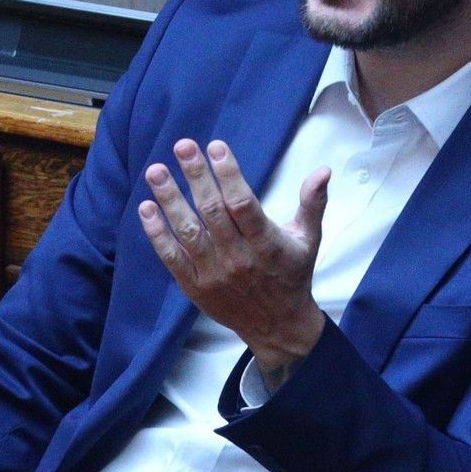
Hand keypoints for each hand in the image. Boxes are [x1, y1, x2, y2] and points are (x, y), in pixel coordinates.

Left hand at [138, 138, 329, 388]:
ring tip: (156, 171)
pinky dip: (157, 233)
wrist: (277, 326)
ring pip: (188, 231)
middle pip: (213, 212)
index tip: (216, 147)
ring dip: (170, 199)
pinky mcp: (195, 286)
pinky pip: (172, 257)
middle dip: (196, 176)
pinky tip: (147, 208)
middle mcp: (238, 258)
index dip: (229, 174)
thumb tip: (324, 170)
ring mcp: (214, 274)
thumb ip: (313, 203)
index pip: (244, 204)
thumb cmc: (292, 275)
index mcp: (267, 244)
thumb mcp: (309, 239)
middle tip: (183, 146)